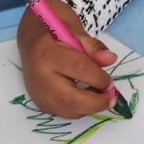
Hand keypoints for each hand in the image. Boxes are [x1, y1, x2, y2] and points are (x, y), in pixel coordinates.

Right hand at [17, 0, 116, 116]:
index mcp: (47, 52)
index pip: (77, 68)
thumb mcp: (75, 31)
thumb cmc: (55, 32)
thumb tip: (110, 59)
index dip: (98, 78)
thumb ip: (93, 46)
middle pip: (68, 98)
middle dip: (94, 103)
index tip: (111, 82)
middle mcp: (39, 76)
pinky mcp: (39, 102)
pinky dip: (79, 109)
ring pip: (66, 110)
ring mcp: (37, 92)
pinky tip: (88, 98)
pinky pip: (63, 112)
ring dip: (89, 108)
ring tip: (102, 97)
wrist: (32, 40)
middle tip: (111, 100)